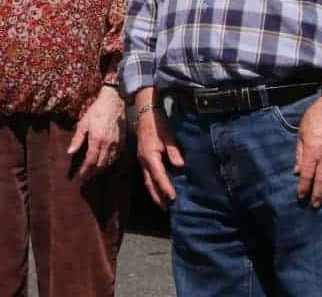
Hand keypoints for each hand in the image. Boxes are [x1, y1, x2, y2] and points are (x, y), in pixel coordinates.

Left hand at [68, 86, 125, 181]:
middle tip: (86, 176)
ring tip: (94, 172)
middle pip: (100, 164)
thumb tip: (69, 152)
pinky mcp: (122, 142)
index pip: (90, 160)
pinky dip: (109, 162)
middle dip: (93, 172)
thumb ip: (77, 139)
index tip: (80, 176)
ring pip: (109, 162)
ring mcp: (116, 144)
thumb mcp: (83, 123)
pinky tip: (105, 163)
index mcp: (97, 140)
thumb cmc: (96, 111)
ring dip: (101, 169)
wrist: (114, 103)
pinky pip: (116, 157)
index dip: (85, 170)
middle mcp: (108, 145)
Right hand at [134, 92, 182, 208]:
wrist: (145, 112)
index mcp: (149, 155)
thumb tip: (179, 166)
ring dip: (155, 193)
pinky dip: (153, 185)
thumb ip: (174, 150)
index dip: (166, 188)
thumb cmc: (158, 124)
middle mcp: (143, 160)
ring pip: (147, 181)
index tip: (173, 198)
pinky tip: (159, 189)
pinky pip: (147, 175)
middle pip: (150, 183)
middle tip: (167, 209)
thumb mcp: (168, 135)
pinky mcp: (143, 158)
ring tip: (163, 204)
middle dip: (158, 197)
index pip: (158, 176)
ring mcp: (142, 160)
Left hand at [295, 98, 321, 207]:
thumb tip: (297, 171)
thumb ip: (300, 154)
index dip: (304, 187)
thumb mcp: (301, 134)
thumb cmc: (314, 119)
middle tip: (315, 206)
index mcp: (312, 151)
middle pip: (321, 180)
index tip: (302, 197)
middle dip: (318, 194)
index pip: (307, 174)